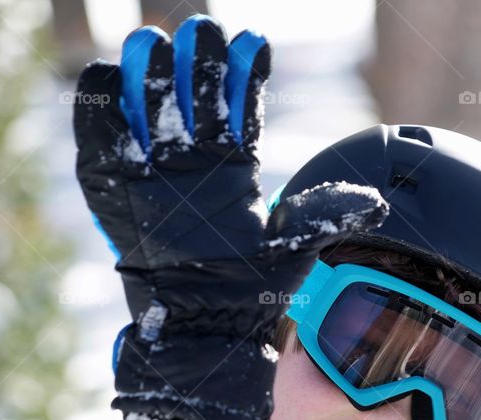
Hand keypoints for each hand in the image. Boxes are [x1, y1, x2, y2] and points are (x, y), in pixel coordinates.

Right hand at [73, 16, 387, 419]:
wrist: (198, 324)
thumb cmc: (247, 288)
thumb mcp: (294, 246)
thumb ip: (326, 213)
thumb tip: (377, 200)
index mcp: (234, 163)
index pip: (238, 102)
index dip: (243, 70)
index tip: (251, 44)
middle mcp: (193, 158)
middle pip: (193, 90)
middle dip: (195, 58)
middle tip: (199, 35)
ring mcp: (152, 166)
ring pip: (149, 100)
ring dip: (151, 69)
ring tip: (155, 44)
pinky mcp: (113, 181)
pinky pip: (103, 129)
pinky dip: (104, 99)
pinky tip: (114, 77)